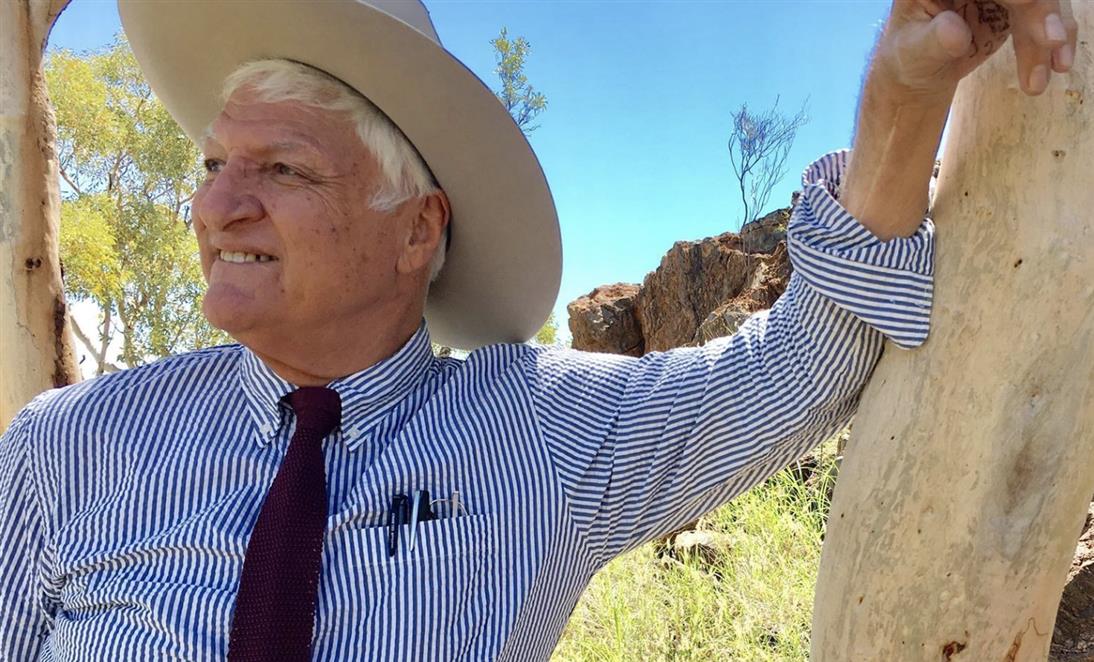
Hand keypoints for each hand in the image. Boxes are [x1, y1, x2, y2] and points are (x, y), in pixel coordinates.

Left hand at [876, 0, 1077, 101]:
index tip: (1028, 3)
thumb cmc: (907, 59)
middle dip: (1042, 10)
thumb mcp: (913, 52)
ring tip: (1056, 66)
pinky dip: (1051, 43)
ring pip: (1038, 1)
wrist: (919, 75)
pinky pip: (1043, 18)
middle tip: (1052, 40)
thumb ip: (934, 40)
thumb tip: (954, 32)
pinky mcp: (1014, 8)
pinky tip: (1055, 66)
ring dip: (1051, 33)